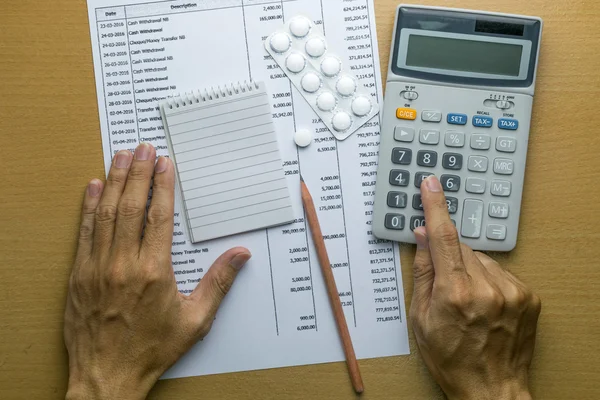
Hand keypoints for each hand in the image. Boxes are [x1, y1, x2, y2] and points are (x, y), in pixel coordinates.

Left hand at [64, 143, 251, 399]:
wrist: (107, 376)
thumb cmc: (152, 349)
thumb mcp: (195, 320)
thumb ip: (219, 283)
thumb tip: (240, 254)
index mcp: (154, 271)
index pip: (159, 216)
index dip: (163, 185)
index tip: (165, 163)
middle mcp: (123, 263)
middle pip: (131, 206)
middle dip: (138, 173)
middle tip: (143, 148)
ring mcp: (97, 267)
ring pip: (106, 213)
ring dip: (114, 181)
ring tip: (121, 156)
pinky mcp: (79, 275)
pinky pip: (84, 233)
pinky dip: (88, 207)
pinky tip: (92, 188)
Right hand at [409, 176, 540, 399]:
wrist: (490, 390)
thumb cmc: (451, 359)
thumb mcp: (420, 318)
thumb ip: (423, 271)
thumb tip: (423, 237)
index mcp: (454, 294)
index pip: (442, 237)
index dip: (435, 207)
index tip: (431, 185)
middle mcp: (486, 289)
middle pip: (461, 247)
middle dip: (449, 256)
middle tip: (445, 283)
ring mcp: (512, 292)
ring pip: (481, 259)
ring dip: (469, 270)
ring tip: (467, 301)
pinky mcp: (528, 296)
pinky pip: (500, 272)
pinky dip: (488, 280)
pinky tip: (484, 303)